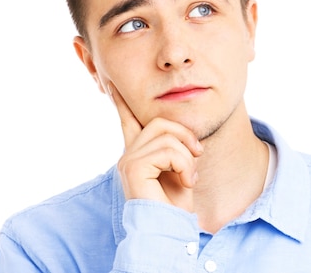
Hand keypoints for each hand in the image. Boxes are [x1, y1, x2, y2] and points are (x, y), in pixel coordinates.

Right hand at [108, 83, 203, 209]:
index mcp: (138, 153)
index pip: (128, 119)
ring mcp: (129, 160)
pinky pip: (168, 151)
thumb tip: (179, 131)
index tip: (112, 82)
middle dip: (185, 134)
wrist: (171, 229)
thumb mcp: (180, 168)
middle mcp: (129, 154)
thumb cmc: (176, 204)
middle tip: (198, 153)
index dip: (121, 101)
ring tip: (190, 176)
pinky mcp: (133, 167)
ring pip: (167, 136)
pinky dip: (185, 165)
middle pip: (160, 122)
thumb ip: (174, 148)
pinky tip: (186, 182)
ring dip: (188, 157)